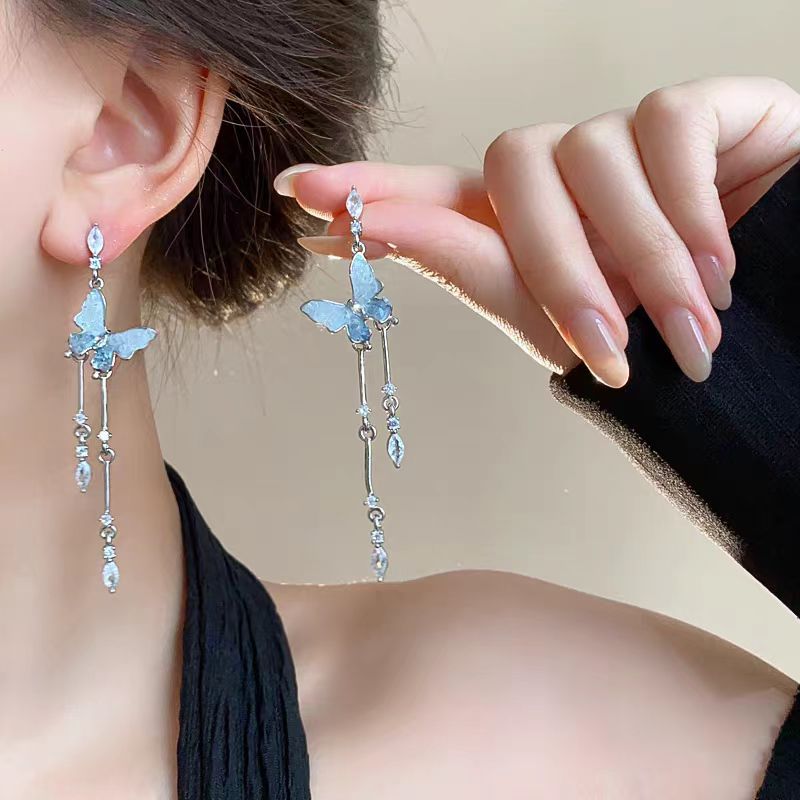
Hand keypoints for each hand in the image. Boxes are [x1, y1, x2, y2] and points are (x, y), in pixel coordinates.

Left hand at [274, 76, 799, 386]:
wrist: (786, 329)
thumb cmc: (675, 335)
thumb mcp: (577, 326)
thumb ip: (485, 277)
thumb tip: (380, 236)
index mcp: (531, 232)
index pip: (437, 195)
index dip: (374, 192)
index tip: (303, 195)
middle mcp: (567, 178)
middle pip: (509, 169)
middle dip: (553, 263)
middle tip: (603, 348)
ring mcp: (629, 139)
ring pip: (589, 151)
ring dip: (639, 256)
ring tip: (690, 328)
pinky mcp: (700, 110)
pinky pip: (666, 127)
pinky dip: (690, 208)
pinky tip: (721, 263)